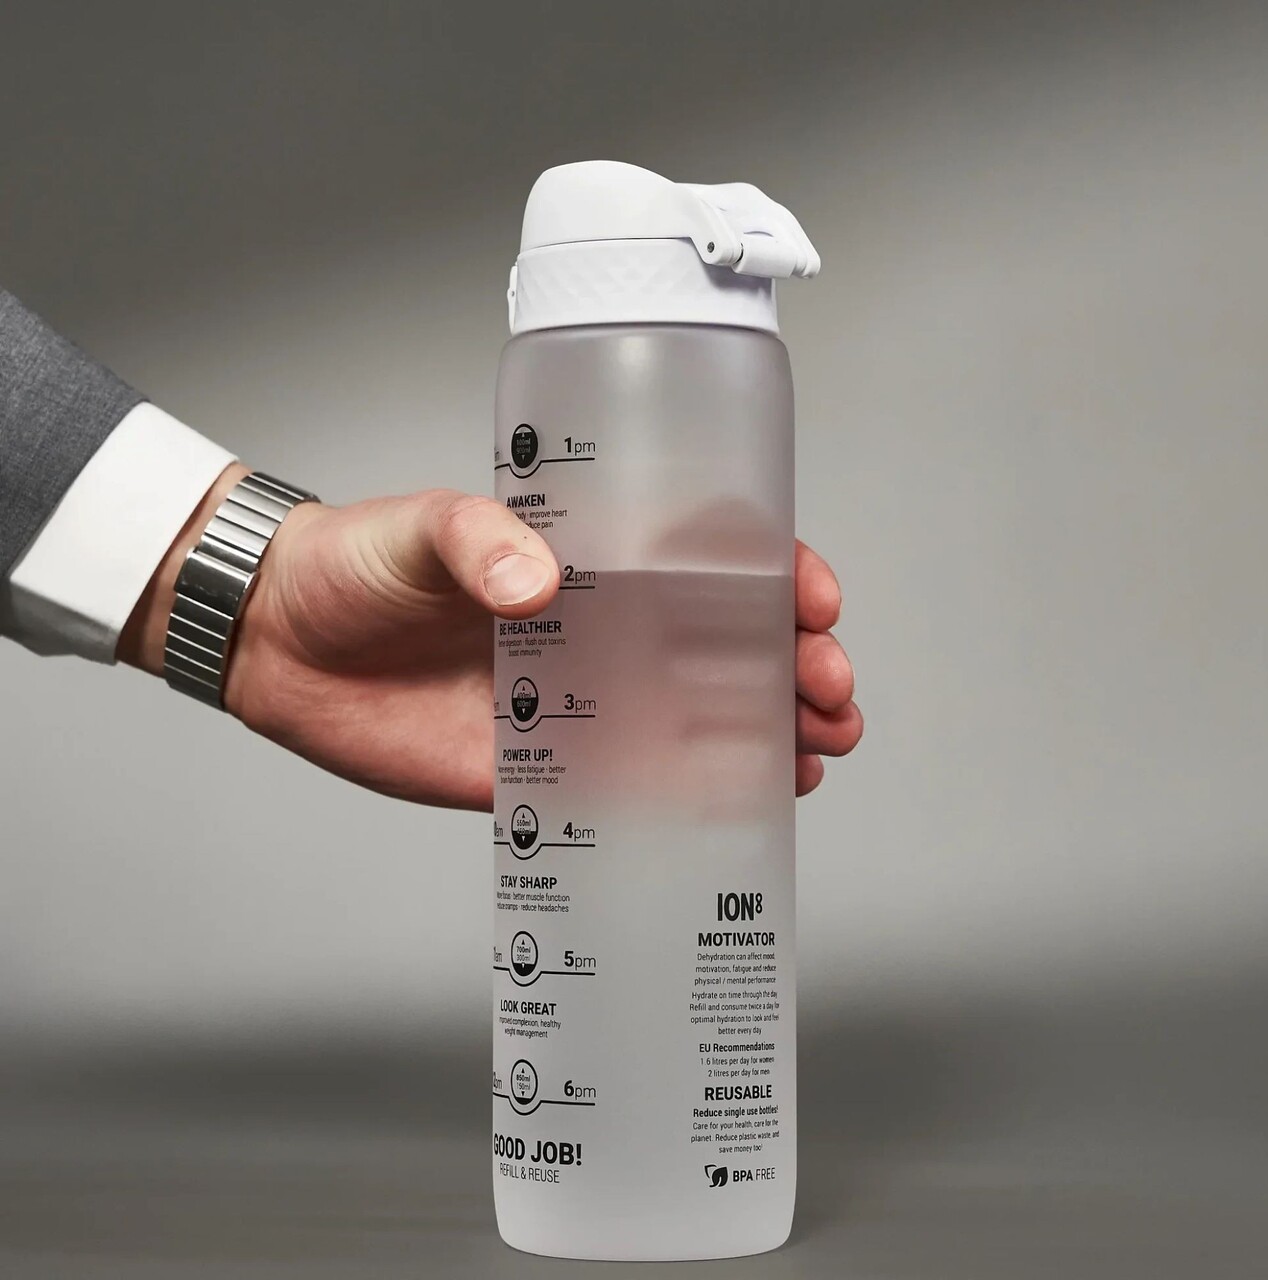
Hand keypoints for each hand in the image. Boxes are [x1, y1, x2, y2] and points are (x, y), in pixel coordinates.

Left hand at [121, 465, 862, 809]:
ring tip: (814, 754)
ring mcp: (582, 702)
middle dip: (795, 667)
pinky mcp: (546, 769)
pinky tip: (749, 805)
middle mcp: (602, 630)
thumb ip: (474, 541)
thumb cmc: (354, 565)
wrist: (283, 646)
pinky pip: (637, 789)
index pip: (708, 559)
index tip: (812, 600)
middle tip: (828, 693)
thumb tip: (538, 582)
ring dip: (771, 735)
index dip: (775, 576)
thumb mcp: (417, 529)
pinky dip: (699, 799)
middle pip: (728, 646)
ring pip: (702, 720)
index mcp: (590, 558)